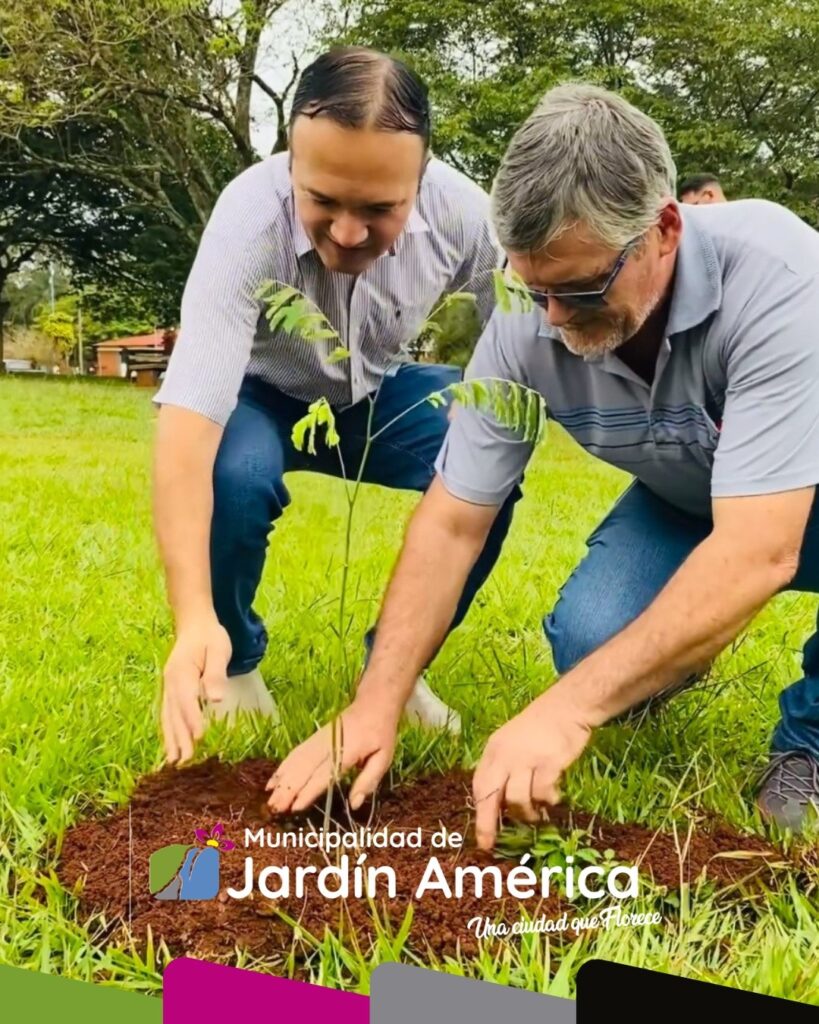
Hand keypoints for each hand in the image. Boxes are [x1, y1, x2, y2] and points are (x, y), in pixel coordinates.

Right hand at [161, 615, 231, 764]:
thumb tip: (216, 699)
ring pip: (168, 716)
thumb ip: (215, 674)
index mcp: (182, 671)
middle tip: (184, 760)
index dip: (192, 719)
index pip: (187, 699)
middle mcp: (171, 682)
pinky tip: (172, 745)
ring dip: (171, 738)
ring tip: (174, 760)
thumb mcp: (218, 650)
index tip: (199, 737)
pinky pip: (168, 713)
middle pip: (174, 712)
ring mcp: (168, 686)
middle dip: (179, 737)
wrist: (194, 624)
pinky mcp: (171, 690)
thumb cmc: (210, 637)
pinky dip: (169, 730)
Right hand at [266, 697, 400, 813]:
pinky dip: (283, 766)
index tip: (296, 807)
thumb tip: (354, 805)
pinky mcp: (314, 737)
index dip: (309, 790)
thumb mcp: (384, 758)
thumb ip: (368, 781)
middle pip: (305, 768)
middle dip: (289, 789)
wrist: (373, 704)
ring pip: (296, 760)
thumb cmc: (381, 735)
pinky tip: (274, 780)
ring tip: (270, 798)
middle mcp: (329, 744)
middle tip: (275, 809)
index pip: (325, 773)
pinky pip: (296, 752)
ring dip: (282, 779)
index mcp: (348, 751)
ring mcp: (319, 739)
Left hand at [472, 690, 592, 850]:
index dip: (479, 814)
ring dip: (527, 813)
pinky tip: (553, 797)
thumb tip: (500, 806)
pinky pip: (543, 792)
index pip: (480, 786)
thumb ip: (504, 770)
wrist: (565, 708)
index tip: (482, 838)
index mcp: (493, 751)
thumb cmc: (539, 730)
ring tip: (537, 814)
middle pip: (490, 795)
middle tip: (491, 844)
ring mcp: (526, 758)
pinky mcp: (549, 761)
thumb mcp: (512, 744)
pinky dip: (547, 800)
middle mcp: (505, 754)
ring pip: (517, 798)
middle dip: (488, 823)